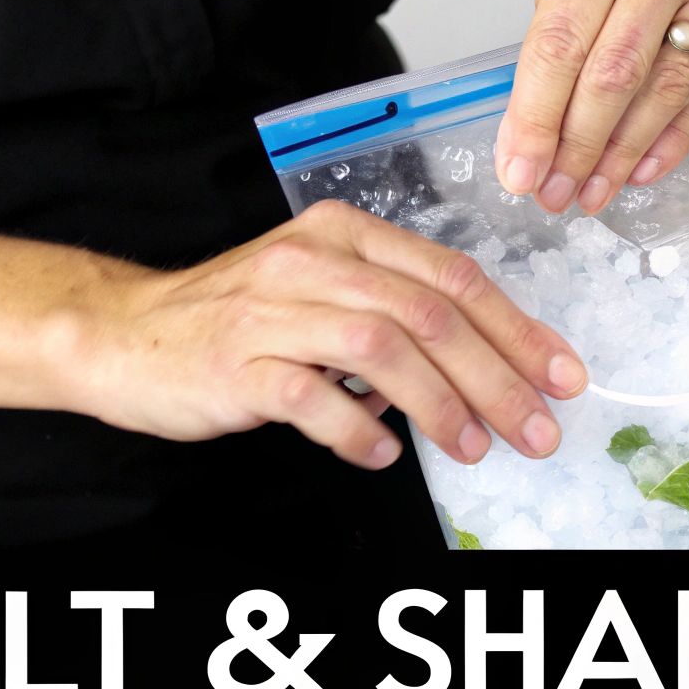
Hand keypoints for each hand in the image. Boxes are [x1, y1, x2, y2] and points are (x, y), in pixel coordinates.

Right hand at [65, 201, 586, 466]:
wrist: (126, 334)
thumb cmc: (236, 319)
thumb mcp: (323, 291)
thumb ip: (396, 313)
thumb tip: (483, 364)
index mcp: (346, 235)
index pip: (452, 278)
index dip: (517, 330)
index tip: (562, 377)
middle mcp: (313, 261)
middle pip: (430, 315)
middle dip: (497, 378)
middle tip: (536, 429)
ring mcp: (271, 311)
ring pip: (382, 349)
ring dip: (440, 406)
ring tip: (472, 447)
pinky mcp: (235, 363)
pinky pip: (311, 398)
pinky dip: (356, 429)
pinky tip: (381, 454)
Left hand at [494, 0, 688, 214]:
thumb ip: (553, 42)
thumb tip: (529, 140)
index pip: (562, 42)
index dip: (536, 116)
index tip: (520, 170)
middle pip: (615, 75)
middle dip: (578, 147)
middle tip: (554, 193)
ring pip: (666, 93)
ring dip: (622, 155)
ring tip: (593, 190)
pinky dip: (673, 142)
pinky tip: (642, 169)